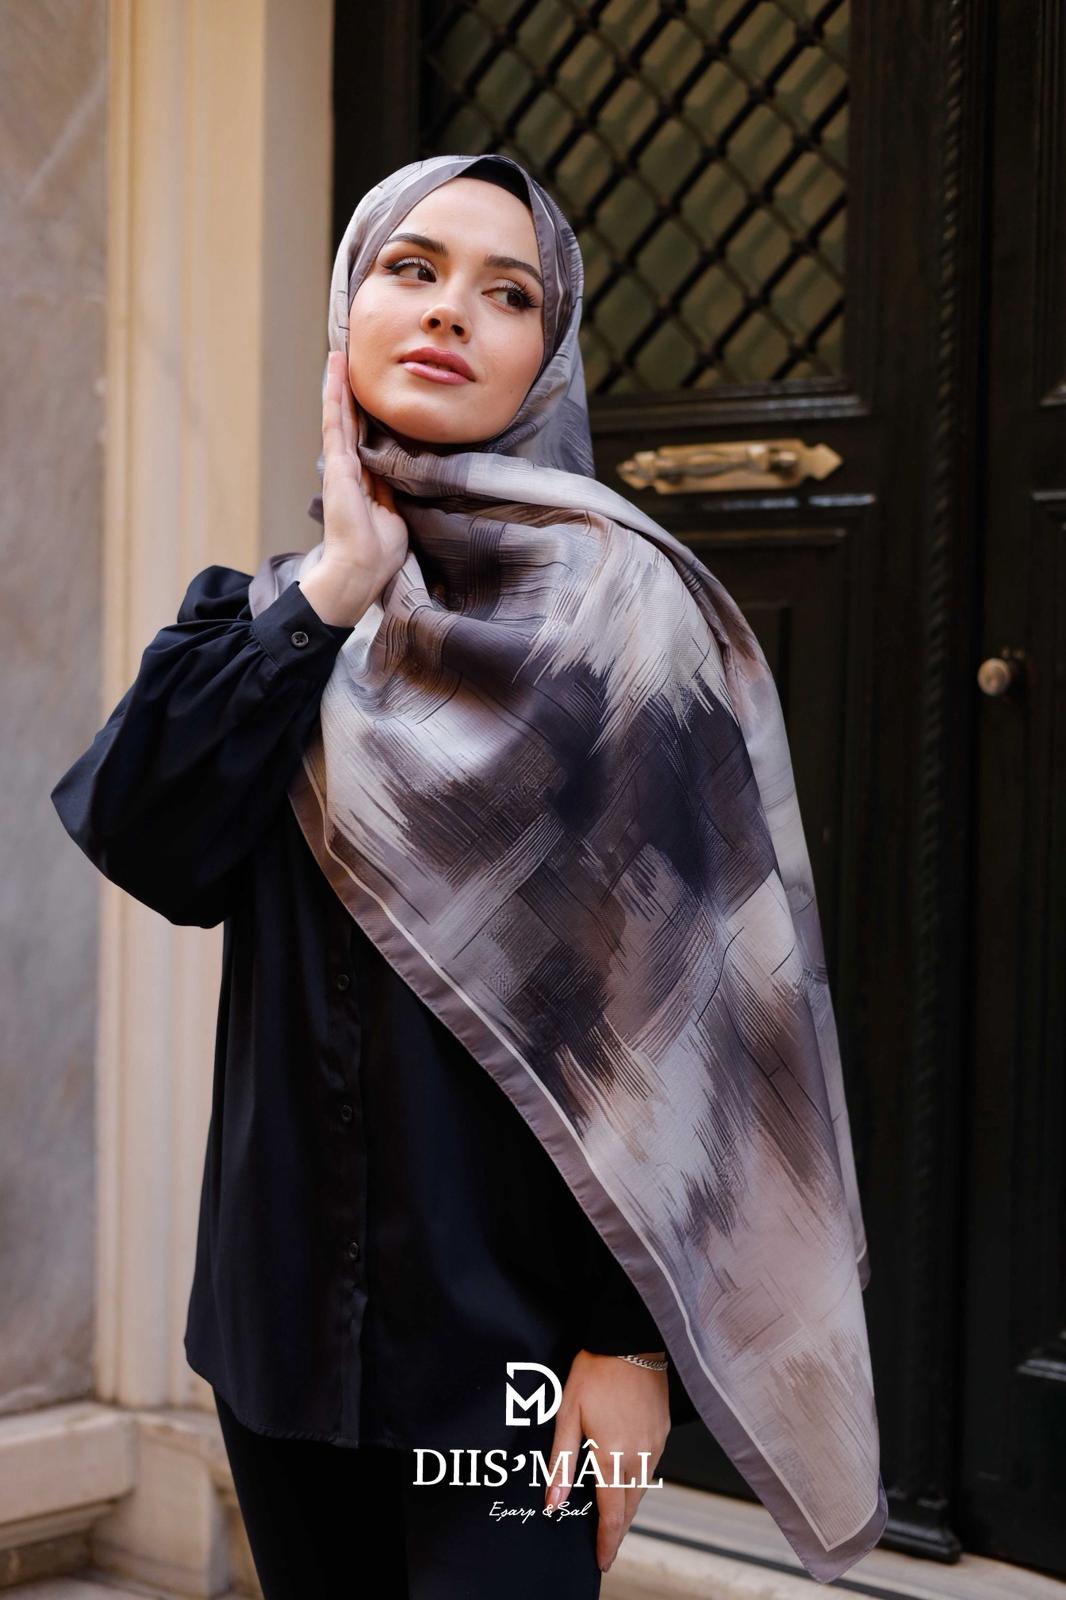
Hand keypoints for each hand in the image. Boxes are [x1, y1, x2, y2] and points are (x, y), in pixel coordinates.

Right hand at [312, 350, 408, 617]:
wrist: (360, 570)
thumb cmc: (378, 552)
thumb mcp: (393, 515)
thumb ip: (391, 492)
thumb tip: (399, 475)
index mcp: (363, 480)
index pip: (364, 438)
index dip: (364, 413)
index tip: (367, 390)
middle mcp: (349, 468)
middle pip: (349, 421)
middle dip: (348, 391)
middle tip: (347, 358)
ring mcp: (340, 465)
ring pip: (339, 415)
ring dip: (338, 384)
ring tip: (338, 353)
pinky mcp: (337, 465)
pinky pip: (335, 422)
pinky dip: (334, 395)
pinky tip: (335, 371)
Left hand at [543, 1349, 669, 1574]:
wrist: (628, 1338)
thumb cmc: (595, 1371)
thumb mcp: (567, 1414)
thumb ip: (561, 1462)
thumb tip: (553, 1502)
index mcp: (613, 1454)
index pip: (612, 1513)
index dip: (607, 1541)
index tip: (601, 1560)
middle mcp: (639, 1454)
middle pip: (630, 1507)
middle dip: (617, 1530)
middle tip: (605, 1547)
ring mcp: (655, 1443)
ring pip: (642, 1489)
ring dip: (628, 1509)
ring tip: (614, 1520)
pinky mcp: (663, 1430)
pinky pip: (651, 1467)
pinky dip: (638, 1484)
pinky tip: (628, 1481)